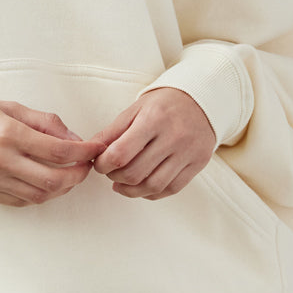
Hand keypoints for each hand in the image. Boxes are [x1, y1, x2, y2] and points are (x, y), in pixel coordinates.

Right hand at [0, 98, 98, 207]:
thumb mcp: (11, 108)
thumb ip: (45, 123)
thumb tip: (75, 141)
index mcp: (8, 134)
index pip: (57, 150)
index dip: (83, 152)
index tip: (94, 149)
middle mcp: (0, 160)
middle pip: (52, 179)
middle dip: (77, 176)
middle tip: (85, 167)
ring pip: (39, 195)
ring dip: (61, 189)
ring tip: (68, 177)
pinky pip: (21, 201)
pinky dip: (39, 195)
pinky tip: (45, 183)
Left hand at [91, 87, 215, 199]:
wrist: (201, 99)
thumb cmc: (163, 105)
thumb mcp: (135, 110)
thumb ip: (112, 132)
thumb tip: (91, 151)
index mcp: (153, 119)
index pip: (121, 154)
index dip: (104, 165)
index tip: (99, 164)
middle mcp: (173, 136)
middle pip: (135, 173)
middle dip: (115, 177)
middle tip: (110, 173)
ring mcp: (188, 152)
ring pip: (153, 186)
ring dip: (131, 191)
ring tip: (121, 184)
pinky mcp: (198, 163)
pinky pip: (171, 189)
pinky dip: (151, 193)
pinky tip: (141, 186)